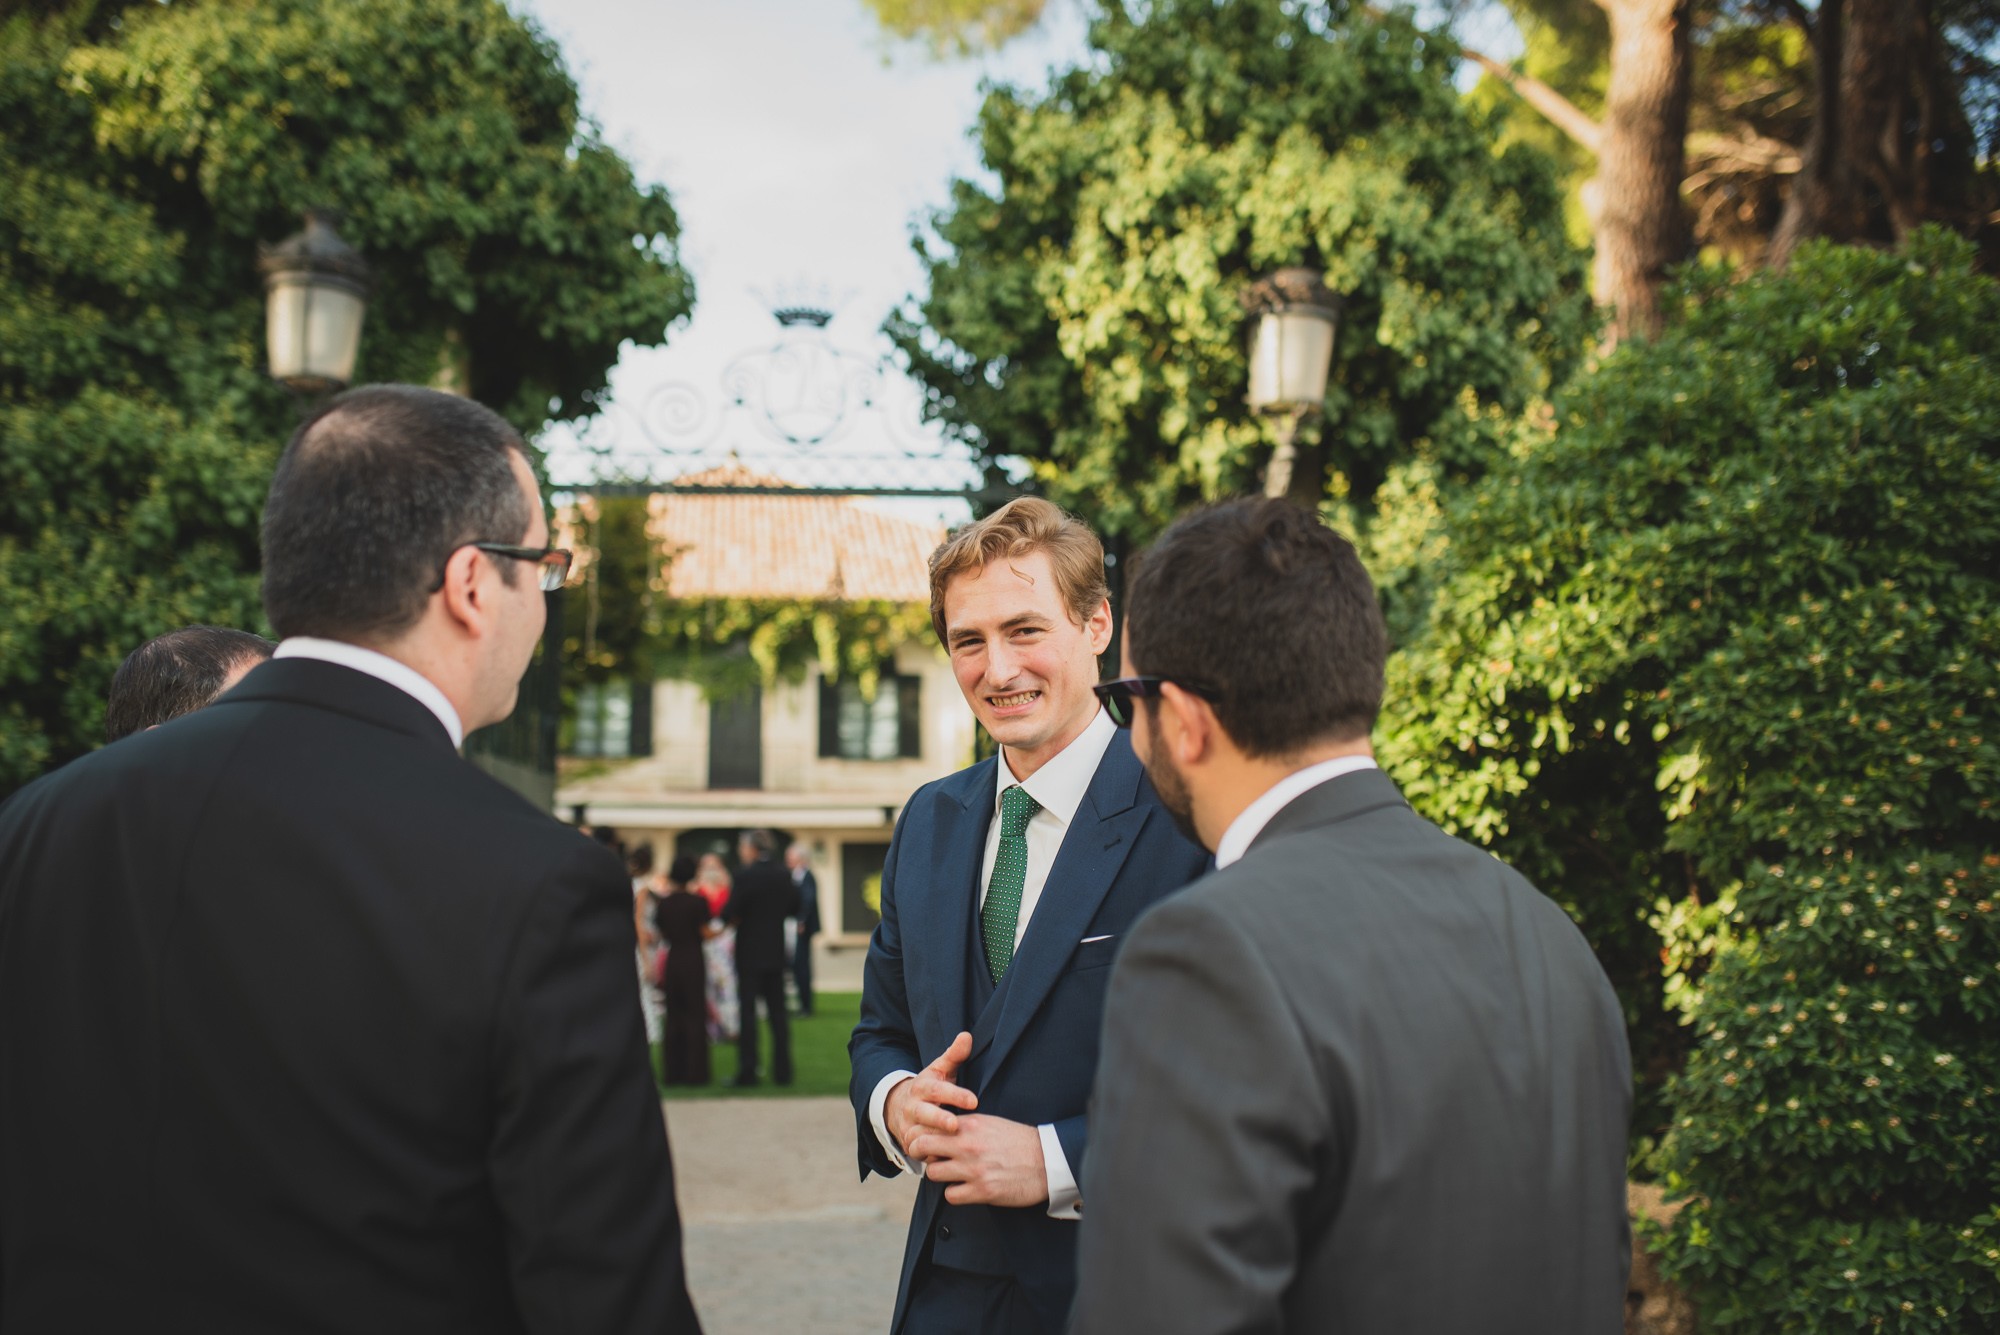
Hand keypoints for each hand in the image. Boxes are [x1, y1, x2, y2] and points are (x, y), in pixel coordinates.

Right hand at [884, 1031, 977, 1159]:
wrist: (898, 1106)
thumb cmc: (929, 1087)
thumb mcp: (939, 1069)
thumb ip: (954, 1055)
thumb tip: (966, 1035)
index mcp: (923, 1087)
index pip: (938, 1090)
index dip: (955, 1095)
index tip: (973, 1101)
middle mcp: (913, 1107)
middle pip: (925, 1113)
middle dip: (939, 1119)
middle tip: (955, 1125)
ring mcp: (909, 1126)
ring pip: (919, 1135)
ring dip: (934, 1141)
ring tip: (951, 1147)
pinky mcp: (909, 1143)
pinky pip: (917, 1152)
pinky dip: (928, 1157)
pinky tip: (943, 1161)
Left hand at [907, 1114, 1048, 1207]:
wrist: (1047, 1160)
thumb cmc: (1019, 1141)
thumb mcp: (991, 1123)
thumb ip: (965, 1126)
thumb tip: (942, 1130)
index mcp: (970, 1125)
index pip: (928, 1126)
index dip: (921, 1134)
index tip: (923, 1141)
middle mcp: (968, 1145)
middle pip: (922, 1146)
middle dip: (920, 1153)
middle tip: (928, 1158)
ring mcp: (974, 1169)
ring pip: (933, 1173)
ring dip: (940, 1174)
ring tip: (952, 1174)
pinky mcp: (982, 1191)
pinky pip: (951, 1195)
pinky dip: (955, 1193)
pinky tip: (965, 1188)